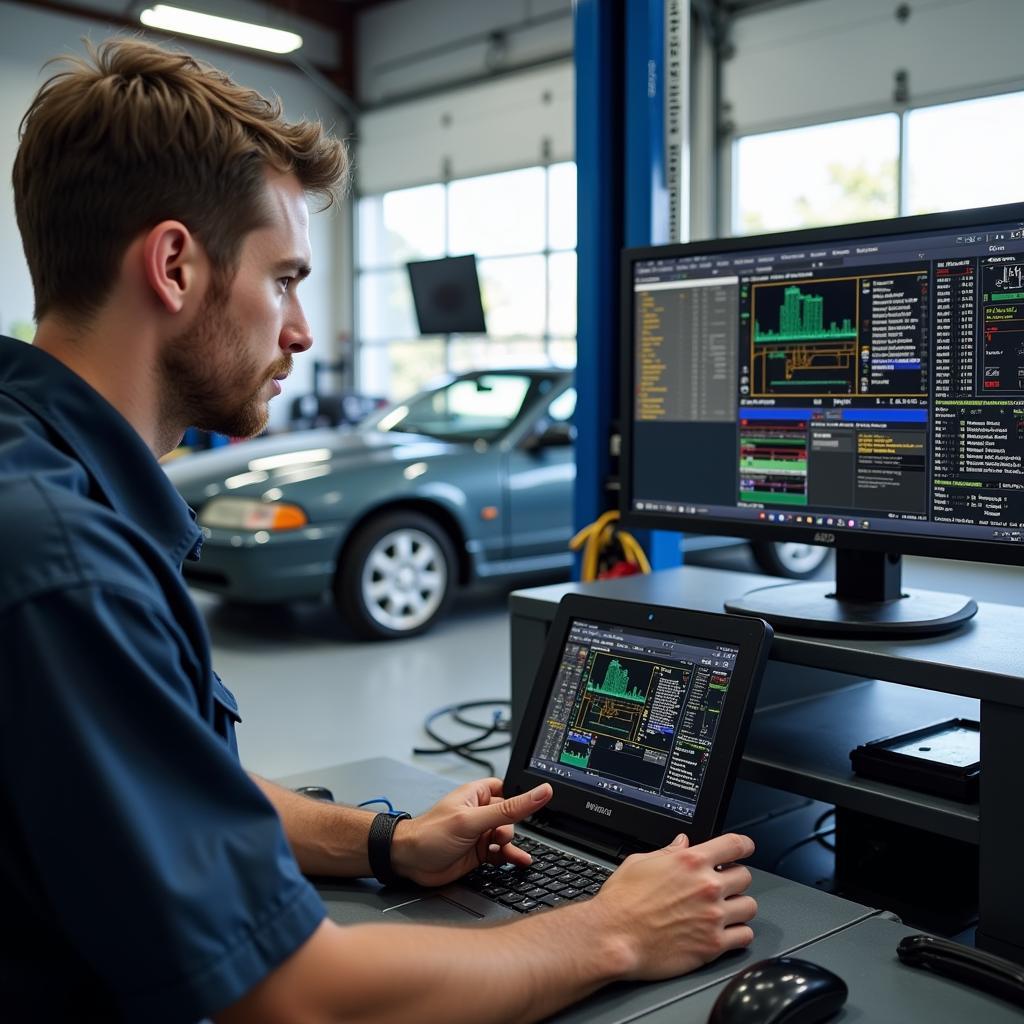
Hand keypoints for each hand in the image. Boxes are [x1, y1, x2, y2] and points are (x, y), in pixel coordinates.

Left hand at [390, 778, 552, 887]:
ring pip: (508, 836)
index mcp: (477, 794)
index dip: (520, 797)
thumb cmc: (430, 833)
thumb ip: (508, 809)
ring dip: (510, 844)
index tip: (533, 806)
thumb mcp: (473, 820)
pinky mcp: (479, 853)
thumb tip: (539, 793)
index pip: (507, 789)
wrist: (408, 863)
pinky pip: (501, 853)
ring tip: (503, 849)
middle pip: (511, 816)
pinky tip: (520, 861)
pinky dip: (510, 857)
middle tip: (497, 835)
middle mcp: (480, 813)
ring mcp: (479, 834)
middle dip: (510, 827)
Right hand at [592, 832, 756, 980]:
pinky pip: (745, 936)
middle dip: (735, 879)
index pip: (735, 845)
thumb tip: (681, 843)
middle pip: (745, 876)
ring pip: (750, 906)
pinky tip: (726, 932)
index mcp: (690, 861)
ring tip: (725, 910)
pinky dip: (739, 934)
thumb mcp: (639, 862)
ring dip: (739, 907)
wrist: (613, 936)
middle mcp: (706, 886)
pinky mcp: (713, 945)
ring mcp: (713, 916)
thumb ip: (667, 851)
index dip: (744, 845)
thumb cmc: (621, 901)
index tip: (746, 848)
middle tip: (723, 886)